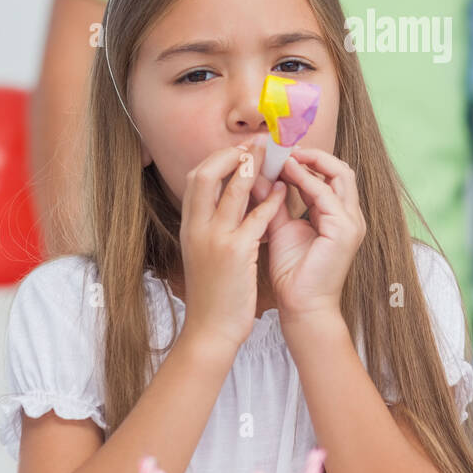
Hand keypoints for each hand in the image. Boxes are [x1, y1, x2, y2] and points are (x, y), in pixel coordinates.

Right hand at [178, 141, 286, 357]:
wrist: (209, 330)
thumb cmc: (213, 291)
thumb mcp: (205, 251)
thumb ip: (213, 224)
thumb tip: (230, 198)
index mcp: (189, 225)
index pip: (197, 177)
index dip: (219, 157)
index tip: (241, 147)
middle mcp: (196, 227)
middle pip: (207, 174)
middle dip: (234, 153)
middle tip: (258, 142)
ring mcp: (215, 239)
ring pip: (232, 190)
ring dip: (254, 167)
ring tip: (273, 154)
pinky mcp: (235, 254)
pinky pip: (256, 218)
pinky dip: (270, 201)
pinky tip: (283, 191)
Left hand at [262, 146, 365, 329]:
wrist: (301, 307)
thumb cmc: (291, 274)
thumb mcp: (279, 228)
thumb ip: (272, 202)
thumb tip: (255, 174)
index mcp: (337, 216)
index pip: (328, 176)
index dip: (306, 161)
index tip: (279, 151)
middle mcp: (349, 216)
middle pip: (340, 169)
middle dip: (312, 154)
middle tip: (283, 146)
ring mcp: (351, 222)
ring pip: (340, 173)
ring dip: (310, 161)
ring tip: (283, 154)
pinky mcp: (345, 230)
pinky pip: (326, 194)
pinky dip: (306, 179)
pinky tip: (285, 172)